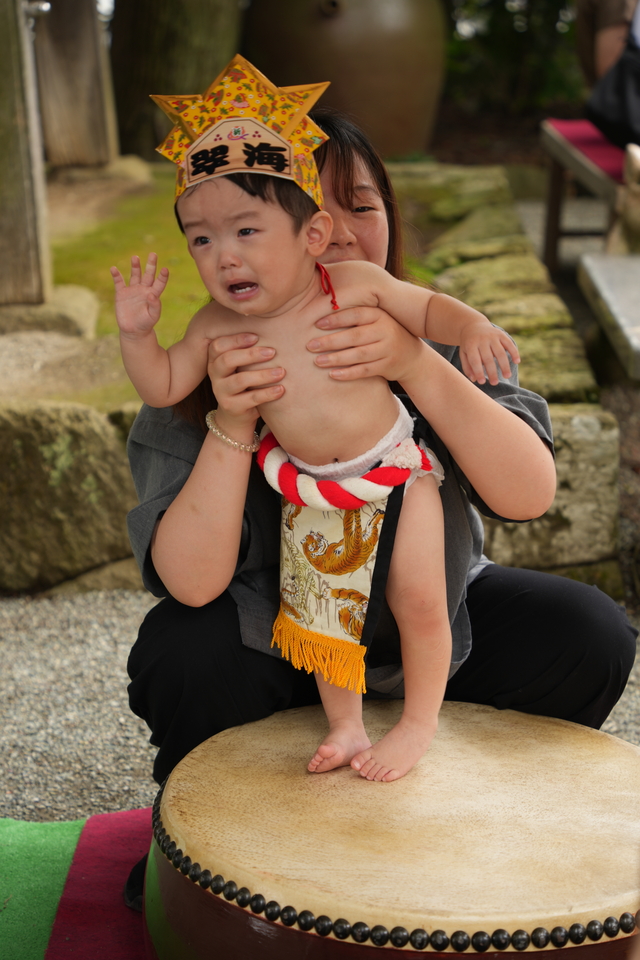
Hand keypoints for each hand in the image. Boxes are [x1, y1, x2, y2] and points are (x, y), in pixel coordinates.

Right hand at [110, 253, 168, 340]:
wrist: (133, 330)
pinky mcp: (121, 294)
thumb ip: (155, 306)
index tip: (165, 269)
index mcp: (153, 294)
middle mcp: (143, 289)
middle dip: (151, 265)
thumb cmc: (146, 324)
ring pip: (134, 275)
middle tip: (153, 254)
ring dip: (135, 266)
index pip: (159, 283)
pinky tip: (114, 268)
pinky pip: (118, 282)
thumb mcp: (153, 316)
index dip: (162, 276)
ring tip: (135, 257)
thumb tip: (152, 294)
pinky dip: (116, 275)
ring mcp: (132, 290)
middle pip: (148, 274)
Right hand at [206, 333, 284, 434]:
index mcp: (215, 360)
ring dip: (263, 375)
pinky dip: (267, 393)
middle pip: (227, 360)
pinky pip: (250, 399)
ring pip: (240, 380)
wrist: (236, 415)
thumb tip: (271, 322)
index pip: (218, 346)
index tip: (257, 336)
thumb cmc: (244, 383)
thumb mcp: (242, 365)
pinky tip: (281, 389)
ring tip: (281, 372)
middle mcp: (214, 375)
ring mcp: (221, 392)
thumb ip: (248, 349)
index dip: (236, 340)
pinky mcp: (231, 407)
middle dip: (251, 354)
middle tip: (273, 352)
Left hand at [307, 306, 423, 383]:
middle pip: (354, 336)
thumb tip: (321, 305)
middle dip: (330, 341)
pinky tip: (333, 374)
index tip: (316, 324)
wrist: (411, 356)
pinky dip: (348, 374)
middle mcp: (385, 330)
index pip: (355, 314)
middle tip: (310, 345)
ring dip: (336, 359)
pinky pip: (365, 371)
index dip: (336, 319)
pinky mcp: (387, 366)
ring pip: (358, 355)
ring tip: (317, 361)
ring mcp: (387, 349)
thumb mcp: (375, 320)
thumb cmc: (384, 334)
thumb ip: (356, 315)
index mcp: (380, 315)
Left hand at [459, 321, 519, 385]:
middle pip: (488, 358)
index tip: (482, 382)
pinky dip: (514, 352)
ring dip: (504, 365)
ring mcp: (492, 336)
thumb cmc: (468, 344)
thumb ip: (467, 367)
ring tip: (507, 376)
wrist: (473, 325)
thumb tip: (474, 379)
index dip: (478, 371)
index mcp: (470, 344)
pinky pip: (509, 344)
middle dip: (492, 372)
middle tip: (495, 383)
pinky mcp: (501, 334)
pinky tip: (517, 362)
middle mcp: (482, 339)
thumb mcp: (464, 353)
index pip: (475, 360)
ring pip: (500, 352)